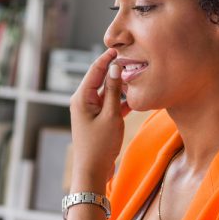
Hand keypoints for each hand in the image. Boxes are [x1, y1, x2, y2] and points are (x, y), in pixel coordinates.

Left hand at [69, 47, 130, 189]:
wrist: (92, 171)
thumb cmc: (99, 146)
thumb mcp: (110, 116)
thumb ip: (114, 91)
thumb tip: (115, 68)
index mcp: (81, 97)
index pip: (95, 70)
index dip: (107, 58)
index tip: (121, 47)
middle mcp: (83, 101)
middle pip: (100, 78)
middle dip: (116, 69)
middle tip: (133, 59)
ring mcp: (90, 110)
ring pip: (107, 91)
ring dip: (120, 85)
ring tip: (137, 75)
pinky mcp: (98, 119)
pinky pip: (110, 104)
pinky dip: (121, 100)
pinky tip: (135, 97)